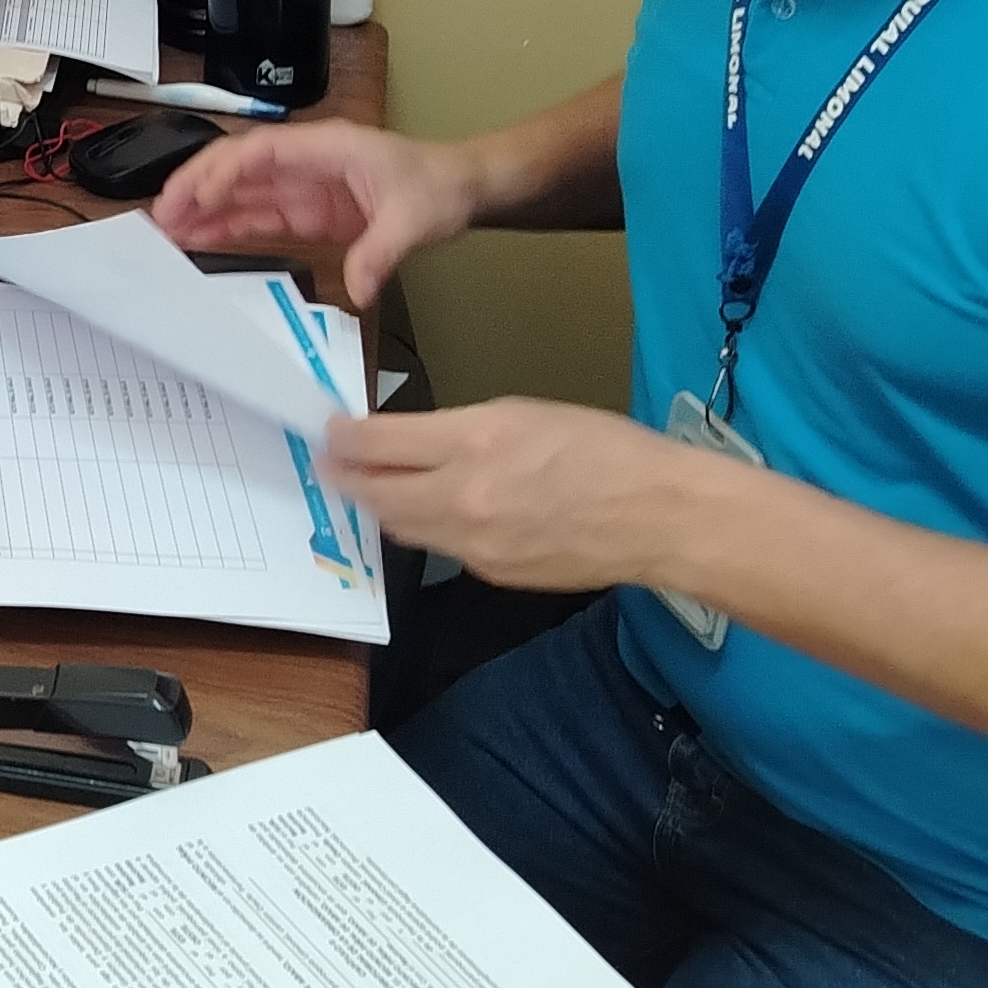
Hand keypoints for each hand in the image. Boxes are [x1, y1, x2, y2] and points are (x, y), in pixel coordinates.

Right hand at [150, 118, 483, 305]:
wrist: (461, 190)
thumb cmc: (438, 187)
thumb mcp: (415, 220)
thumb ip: (382, 252)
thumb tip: (358, 287)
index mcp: (327, 147)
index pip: (261, 151)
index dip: (222, 170)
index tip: (194, 195)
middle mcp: (306, 162)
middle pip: (237, 167)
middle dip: (196, 187)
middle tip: (161, 216)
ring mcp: (303, 187)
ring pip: (240, 193)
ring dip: (203, 210)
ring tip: (166, 232)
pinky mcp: (305, 212)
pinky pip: (257, 216)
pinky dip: (226, 227)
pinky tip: (200, 240)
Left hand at [322, 397, 749, 594]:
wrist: (658, 516)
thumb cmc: (604, 449)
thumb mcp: (522, 414)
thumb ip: (459, 430)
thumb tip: (413, 441)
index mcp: (474, 442)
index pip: (379, 442)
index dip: (343, 437)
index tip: (329, 430)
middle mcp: (464, 497)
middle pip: (376, 494)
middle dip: (345, 477)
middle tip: (328, 463)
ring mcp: (475, 544)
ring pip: (402, 527)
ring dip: (379, 507)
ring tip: (366, 488)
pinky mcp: (491, 573)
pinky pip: (443, 549)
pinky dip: (428, 529)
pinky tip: (429, 514)